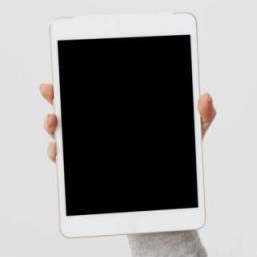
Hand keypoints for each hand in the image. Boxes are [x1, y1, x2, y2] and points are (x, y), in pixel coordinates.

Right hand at [38, 82, 216, 162]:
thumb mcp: (193, 132)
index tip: (70, 66)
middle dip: (57, 96)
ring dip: (54, 125)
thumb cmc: (179, 153)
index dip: (81, 75)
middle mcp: (104, 123)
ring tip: (54, 121)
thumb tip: (206, 97)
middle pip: (74, 105)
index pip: (99, 87)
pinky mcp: (87, 170)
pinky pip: (66, 160)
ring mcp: (92, 146)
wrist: (170, 191)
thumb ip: (202, 115)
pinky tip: (57, 149)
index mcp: (125, 109)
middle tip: (51, 90)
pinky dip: (58, 153)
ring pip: (64, 131)